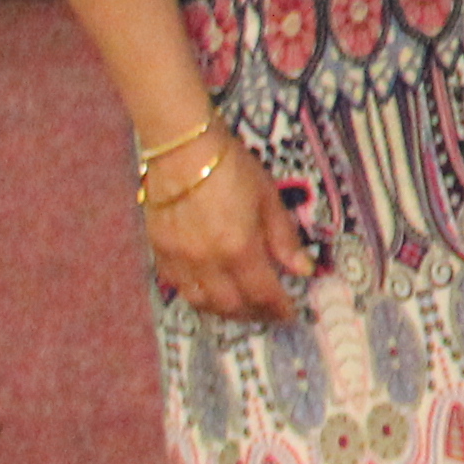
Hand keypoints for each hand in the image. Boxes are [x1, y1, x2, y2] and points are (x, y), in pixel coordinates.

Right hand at [144, 133, 312, 323]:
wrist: (182, 150)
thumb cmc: (232, 167)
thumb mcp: (268, 198)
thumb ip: (284, 239)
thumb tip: (303, 270)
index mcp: (238, 249)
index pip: (262, 293)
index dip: (279, 308)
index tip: (290, 314)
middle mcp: (207, 262)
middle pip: (232, 305)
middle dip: (255, 314)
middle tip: (269, 313)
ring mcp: (179, 260)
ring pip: (202, 303)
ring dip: (226, 312)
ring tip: (243, 308)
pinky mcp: (159, 252)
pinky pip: (179, 288)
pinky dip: (198, 297)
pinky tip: (211, 292)